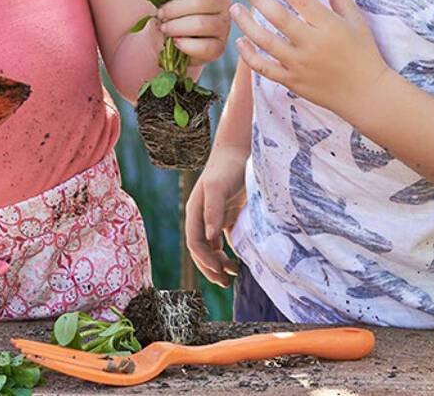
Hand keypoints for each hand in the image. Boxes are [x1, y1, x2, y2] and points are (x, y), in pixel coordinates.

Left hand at [154, 0, 231, 68]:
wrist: (165, 35)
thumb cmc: (168, 5)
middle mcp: (223, 2)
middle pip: (201, 1)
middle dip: (173, 9)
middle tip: (160, 14)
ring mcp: (223, 25)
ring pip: (201, 24)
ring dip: (176, 27)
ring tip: (164, 28)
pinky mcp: (219, 47)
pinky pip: (204, 47)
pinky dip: (185, 45)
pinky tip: (175, 42)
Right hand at [185, 144, 246, 286]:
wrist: (238, 152)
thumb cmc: (227, 168)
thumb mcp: (217, 188)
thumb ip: (213, 211)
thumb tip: (210, 239)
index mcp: (194, 212)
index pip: (194, 243)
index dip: (205, 260)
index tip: (220, 271)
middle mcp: (202, 217)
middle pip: (200, 250)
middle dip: (210, 268)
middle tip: (225, 283)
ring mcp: (214, 218)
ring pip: (211, 248)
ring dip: (218, 264)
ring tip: (233, 274)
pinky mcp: (227, 216)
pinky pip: (223, 242)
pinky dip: (228, 254)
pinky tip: (238, 262)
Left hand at [230, 0, 392, 121]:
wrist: (367, 94)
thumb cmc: (364, 54)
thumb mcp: (357, 22)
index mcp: (329, 26)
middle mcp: (312, 45)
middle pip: (278, 17)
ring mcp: (300, 65)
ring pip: (265, 42)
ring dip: (247, 23)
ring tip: (235, 9)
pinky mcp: (292, 81)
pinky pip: (265, 68)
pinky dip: (249, 56)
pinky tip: (240, 42)